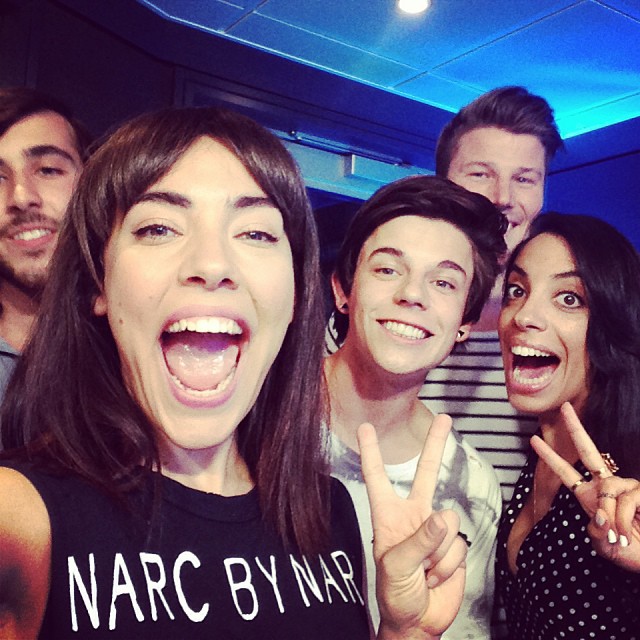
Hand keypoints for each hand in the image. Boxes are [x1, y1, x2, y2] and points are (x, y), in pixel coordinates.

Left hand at [358, 414, 466, 638]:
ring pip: (448, 521)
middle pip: (426, 473)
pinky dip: (448, 565)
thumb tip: (443, 515)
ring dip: (437, 553)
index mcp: (388, 515)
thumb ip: (419, 540)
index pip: (377, 477)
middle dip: (436, 445)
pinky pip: (459, 545)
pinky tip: (437, 576)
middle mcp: (413, 515)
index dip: (371, 452)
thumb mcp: (396, 567)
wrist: (419, 621)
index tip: (366, 427)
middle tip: (445, 417)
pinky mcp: (454, 545)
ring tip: (424, 571)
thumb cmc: (395, 593)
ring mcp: (435, 529)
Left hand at [531, 402, 639, 572]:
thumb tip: (598, 515)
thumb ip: (594, 531)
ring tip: (617, 534)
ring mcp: (626, 486)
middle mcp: (606, 485)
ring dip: (610, 516)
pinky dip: (623, 520)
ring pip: (607, 488)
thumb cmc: (627, 551)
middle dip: (576, 428)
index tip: (534, 440)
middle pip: (588, 450)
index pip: (566, 472)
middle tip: (564, 407)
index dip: (550, 457)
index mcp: (589, 495)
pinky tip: (627, 532)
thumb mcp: (602, 545)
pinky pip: (625, 500)